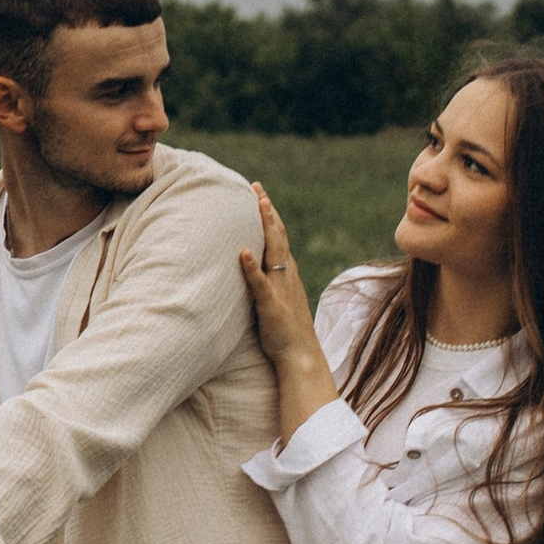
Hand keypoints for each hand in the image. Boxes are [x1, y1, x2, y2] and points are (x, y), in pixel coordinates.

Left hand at [238, 182, 320, 369]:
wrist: (300, 356)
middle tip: (257, 187)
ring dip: (266, 227)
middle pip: (277, 236)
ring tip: (258, 205)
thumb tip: (252, 268)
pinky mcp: (271, 305)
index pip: (277, 237)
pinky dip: (251, 267)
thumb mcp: (275, 300)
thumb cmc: (284, 331)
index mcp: (285, 273)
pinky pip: (260, 284)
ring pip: (274, 251)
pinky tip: (242, 252)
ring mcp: (280, 288)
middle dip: (267, 210)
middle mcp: (285, 275)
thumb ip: (265, 283)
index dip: (269, 215)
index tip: (259, 193)